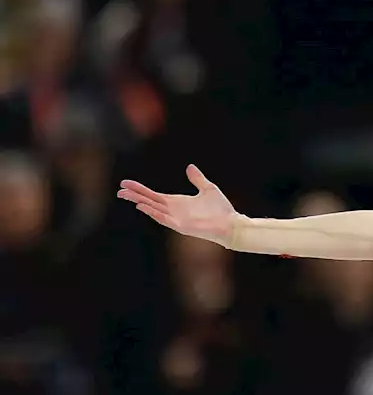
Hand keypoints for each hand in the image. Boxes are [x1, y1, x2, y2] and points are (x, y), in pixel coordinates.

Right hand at [117, 165, 238, 246]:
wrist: (231, 223)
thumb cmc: (221, 209)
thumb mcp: (208, 188)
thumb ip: (197, 179)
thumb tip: (190, 167)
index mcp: (176, 202)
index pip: (153, 195)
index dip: (139, 189)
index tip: (125, 183)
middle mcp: (173, 211)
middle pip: (149, 202)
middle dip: (134, 196)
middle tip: (119, 190)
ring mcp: (177, 219)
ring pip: (154, 210)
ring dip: (141, 203)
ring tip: (128, 197)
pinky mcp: (183, 227)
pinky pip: (165, 220)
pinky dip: (154, 214)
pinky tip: (144, 207)